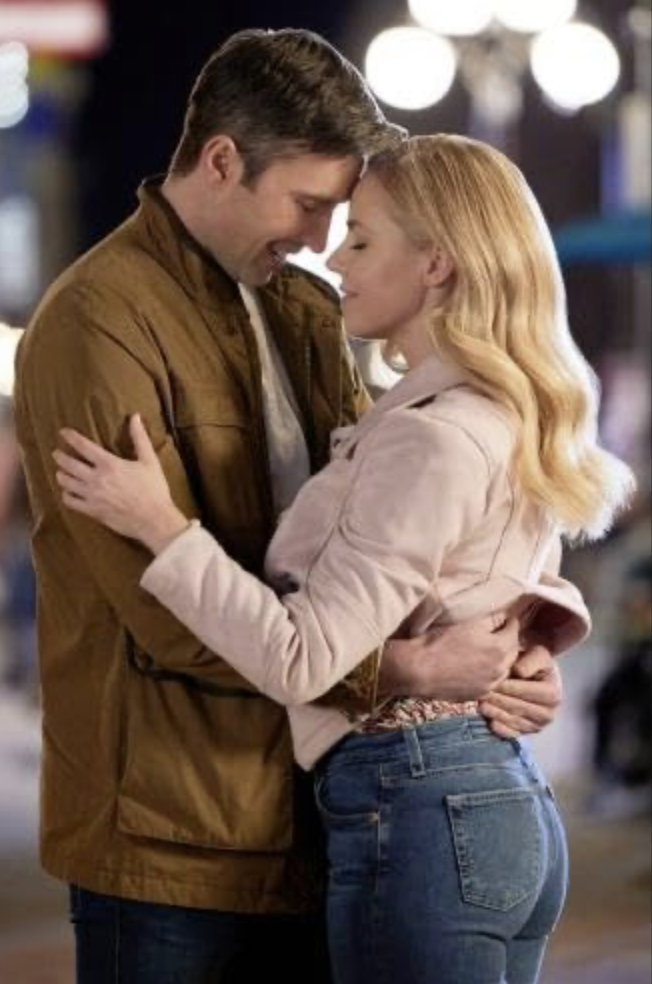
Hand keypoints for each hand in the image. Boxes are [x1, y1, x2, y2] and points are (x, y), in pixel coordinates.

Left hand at [54, 414, 188, 553]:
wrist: (153, 520)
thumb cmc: (154, 489)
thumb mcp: (150, 461)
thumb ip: (140, 438)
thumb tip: (135, 417)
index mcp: (109, 464)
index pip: (83, 446)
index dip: (71, 437)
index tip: (63, 432)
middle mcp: (96, 479)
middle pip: (69, 464)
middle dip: (60, 456)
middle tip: (56, 453)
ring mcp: (92, 496)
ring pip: (66, 482)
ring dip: (61, 475)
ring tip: (61, 472)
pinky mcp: (92, 511)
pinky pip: (71, 501)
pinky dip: (66, 495)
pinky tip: (68, 493)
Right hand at [379, 616, 520, 701]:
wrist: (419, 670)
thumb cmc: (441, 643)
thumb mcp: (467, 625)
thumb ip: (491, 621)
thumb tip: (504, 617)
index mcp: (499, 647)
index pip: (514, 631)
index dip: (510, 622)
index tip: (507, 618)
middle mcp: (500, 668)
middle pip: (513, 651)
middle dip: (509, 641)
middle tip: (500, 633)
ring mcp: (490, 684)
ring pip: (504, 669)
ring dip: (502, 659)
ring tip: (490, 652)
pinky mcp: (479, 694)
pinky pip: (492, 682)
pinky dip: (491, 674)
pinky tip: (480, 668)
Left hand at [480, 645, 562, 738]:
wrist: (535, 678)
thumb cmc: (534, 663)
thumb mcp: (538, 654)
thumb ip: (531, 660)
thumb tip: (519, 671)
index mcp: (552, 694)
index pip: (525, 692)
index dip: (507, 686)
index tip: (491, 679)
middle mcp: (548, 714)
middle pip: (517, 708)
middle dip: (497, 699)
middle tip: (479, 691)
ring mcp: (537, 726)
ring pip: (512, 721)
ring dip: (494, 713)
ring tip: (479, 703)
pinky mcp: (525, 734)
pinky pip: (511, 734)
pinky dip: (499, 728)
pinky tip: (488, 719)